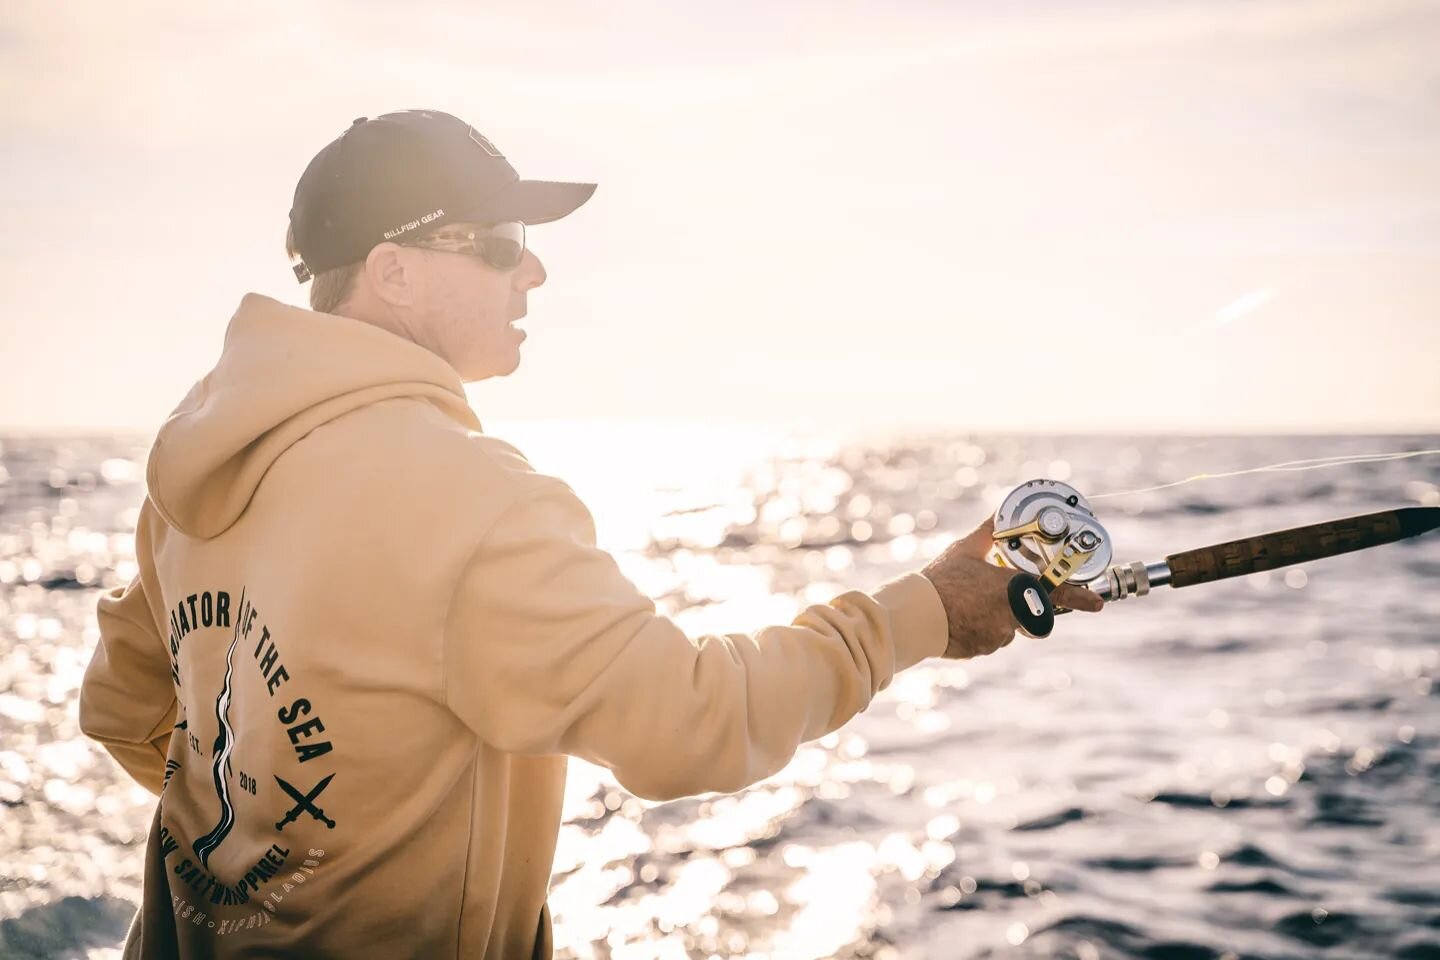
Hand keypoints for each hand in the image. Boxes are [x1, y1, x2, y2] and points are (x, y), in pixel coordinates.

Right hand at [920, 515, 1103, 659]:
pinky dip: (982, 628)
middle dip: (1020, 604)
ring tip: (969, 603)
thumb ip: (989, 532)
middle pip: (1030, 613)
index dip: (1079, 598)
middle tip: (995, 594)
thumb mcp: (966, 549)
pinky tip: (962, 617)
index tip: (1097, 604)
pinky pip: (991, 638)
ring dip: (997, 616)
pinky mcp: (983, 649)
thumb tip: (999, 513)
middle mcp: (1011, 615)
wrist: (917, 614)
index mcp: (1012, 588)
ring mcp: (998, 636)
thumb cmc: (942, 579)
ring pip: (1009, 626)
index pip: (1055, 593)